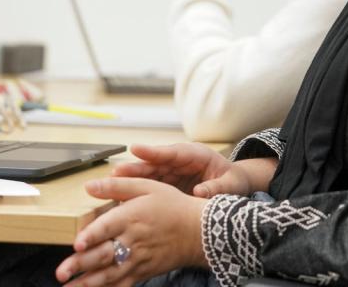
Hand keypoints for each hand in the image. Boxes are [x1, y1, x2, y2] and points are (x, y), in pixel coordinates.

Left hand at [56, 178, 206, 285]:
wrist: (198, 231)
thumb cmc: (172, 206)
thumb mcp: (147, 187)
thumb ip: (117, 186)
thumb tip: (89, 185)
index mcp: (131, 217)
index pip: (108, 228)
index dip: (92, 236)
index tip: (78, 244)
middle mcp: (132, 241)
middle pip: (104, 255)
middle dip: (81, 265)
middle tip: (61, 272)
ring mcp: (137, 260)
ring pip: (109, 274)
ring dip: (87, 282)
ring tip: (68, 286)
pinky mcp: (142, 272)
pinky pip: (122, 285)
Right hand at [110, 143, 268, 197]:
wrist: (234, 186)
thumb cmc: (234, 181)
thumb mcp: (232, 185)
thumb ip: (217, 188)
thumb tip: (200, 193)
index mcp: (197, 155)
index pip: (173, 152)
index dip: (153, 152)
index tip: (135, 149)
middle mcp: (181, 161)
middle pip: (156, 163)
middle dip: (136, 167)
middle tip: (116, 171)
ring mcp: (173, 172)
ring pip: (150, 174)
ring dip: (132, 179)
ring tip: (112, 182)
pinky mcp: (169, 184)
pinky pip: (152, 186)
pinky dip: (139, 191)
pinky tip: (123, 197)